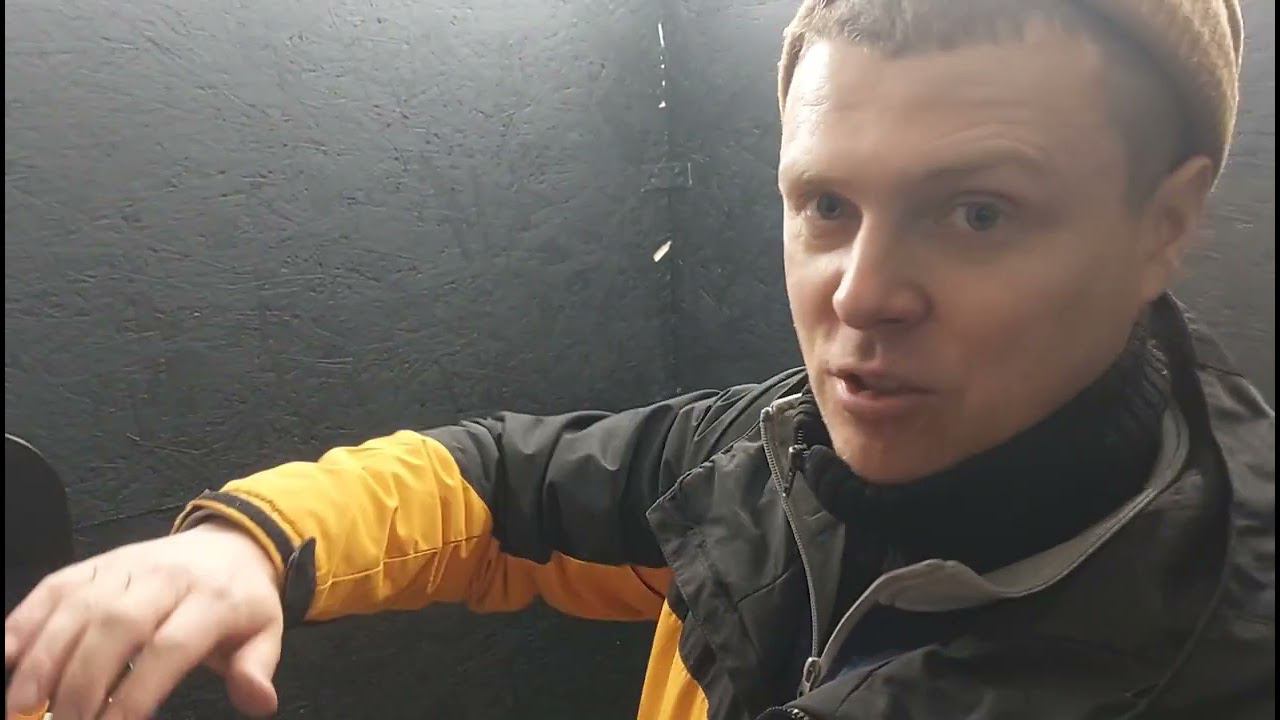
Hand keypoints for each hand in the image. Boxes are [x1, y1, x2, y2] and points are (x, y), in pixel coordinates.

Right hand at [5, 521, 284, 718]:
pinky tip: (7, 656)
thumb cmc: (240, 601)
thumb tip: (260, 701)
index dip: (138, 692)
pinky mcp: (97, 563)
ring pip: (78, 605)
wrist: (229, 543)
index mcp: (213, 600)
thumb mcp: (265, 632)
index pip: (171, 646)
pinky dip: (24, 622)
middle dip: (81, 681)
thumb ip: (256, 667)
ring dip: (43, 658)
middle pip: (115, 625)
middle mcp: (165, 579)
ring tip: (22, 705)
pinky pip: (55, 588)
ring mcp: (127, 567)